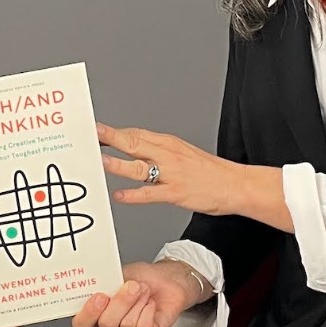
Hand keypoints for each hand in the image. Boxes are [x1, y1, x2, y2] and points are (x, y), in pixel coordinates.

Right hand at [70, 260, 203, 326]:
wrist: (166, 279)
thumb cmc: (141, 277)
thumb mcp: (117, 275)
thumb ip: (102, 282)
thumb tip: (93, 282)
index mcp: (97, 311)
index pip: (81, 324)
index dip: (87, 314)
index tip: (100, 296)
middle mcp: (109, 325)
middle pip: (106, 326)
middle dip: (121, 303)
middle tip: (132, 286)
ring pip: (126, 326)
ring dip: (138, 303)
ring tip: (143, 290)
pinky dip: (148, 311)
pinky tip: (150, 303)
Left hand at [97, 122, 245, 215]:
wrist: (236, 184)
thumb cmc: (209, 172)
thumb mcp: (182, 153)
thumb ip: (158, 152)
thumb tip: (135, 151)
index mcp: (168, 143)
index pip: (135, 133)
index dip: (113, 132)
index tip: (94, 130)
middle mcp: (168, 155)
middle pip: (133, 143)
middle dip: (109, 138)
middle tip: (90, 135)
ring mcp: (171, 174)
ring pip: (138, 167)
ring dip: (116, 164)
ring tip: (98, 162)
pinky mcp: (176, 192)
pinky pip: (151, 193)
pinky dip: (134, 195)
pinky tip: (120, 196)